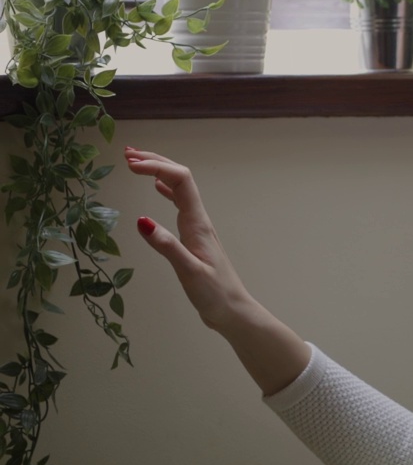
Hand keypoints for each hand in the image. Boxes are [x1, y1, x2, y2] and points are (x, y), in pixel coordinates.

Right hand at [125, 148, 253, 332]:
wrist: (233, 310)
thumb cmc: (214, 294)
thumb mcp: (189, 272)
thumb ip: (167, 246)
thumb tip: (142, 220)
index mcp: (198, 224)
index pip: (179, 180)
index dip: (156, 166)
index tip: (130, 166)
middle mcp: (199, 220)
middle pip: (179, 178)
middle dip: (155, 161)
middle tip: (127, 154)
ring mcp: (197, 227)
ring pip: (178, 189)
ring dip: (158, 172)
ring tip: (134, 162)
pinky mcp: (194, 237)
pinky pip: (179, 204)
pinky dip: (165, 190)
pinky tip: (156, 188)